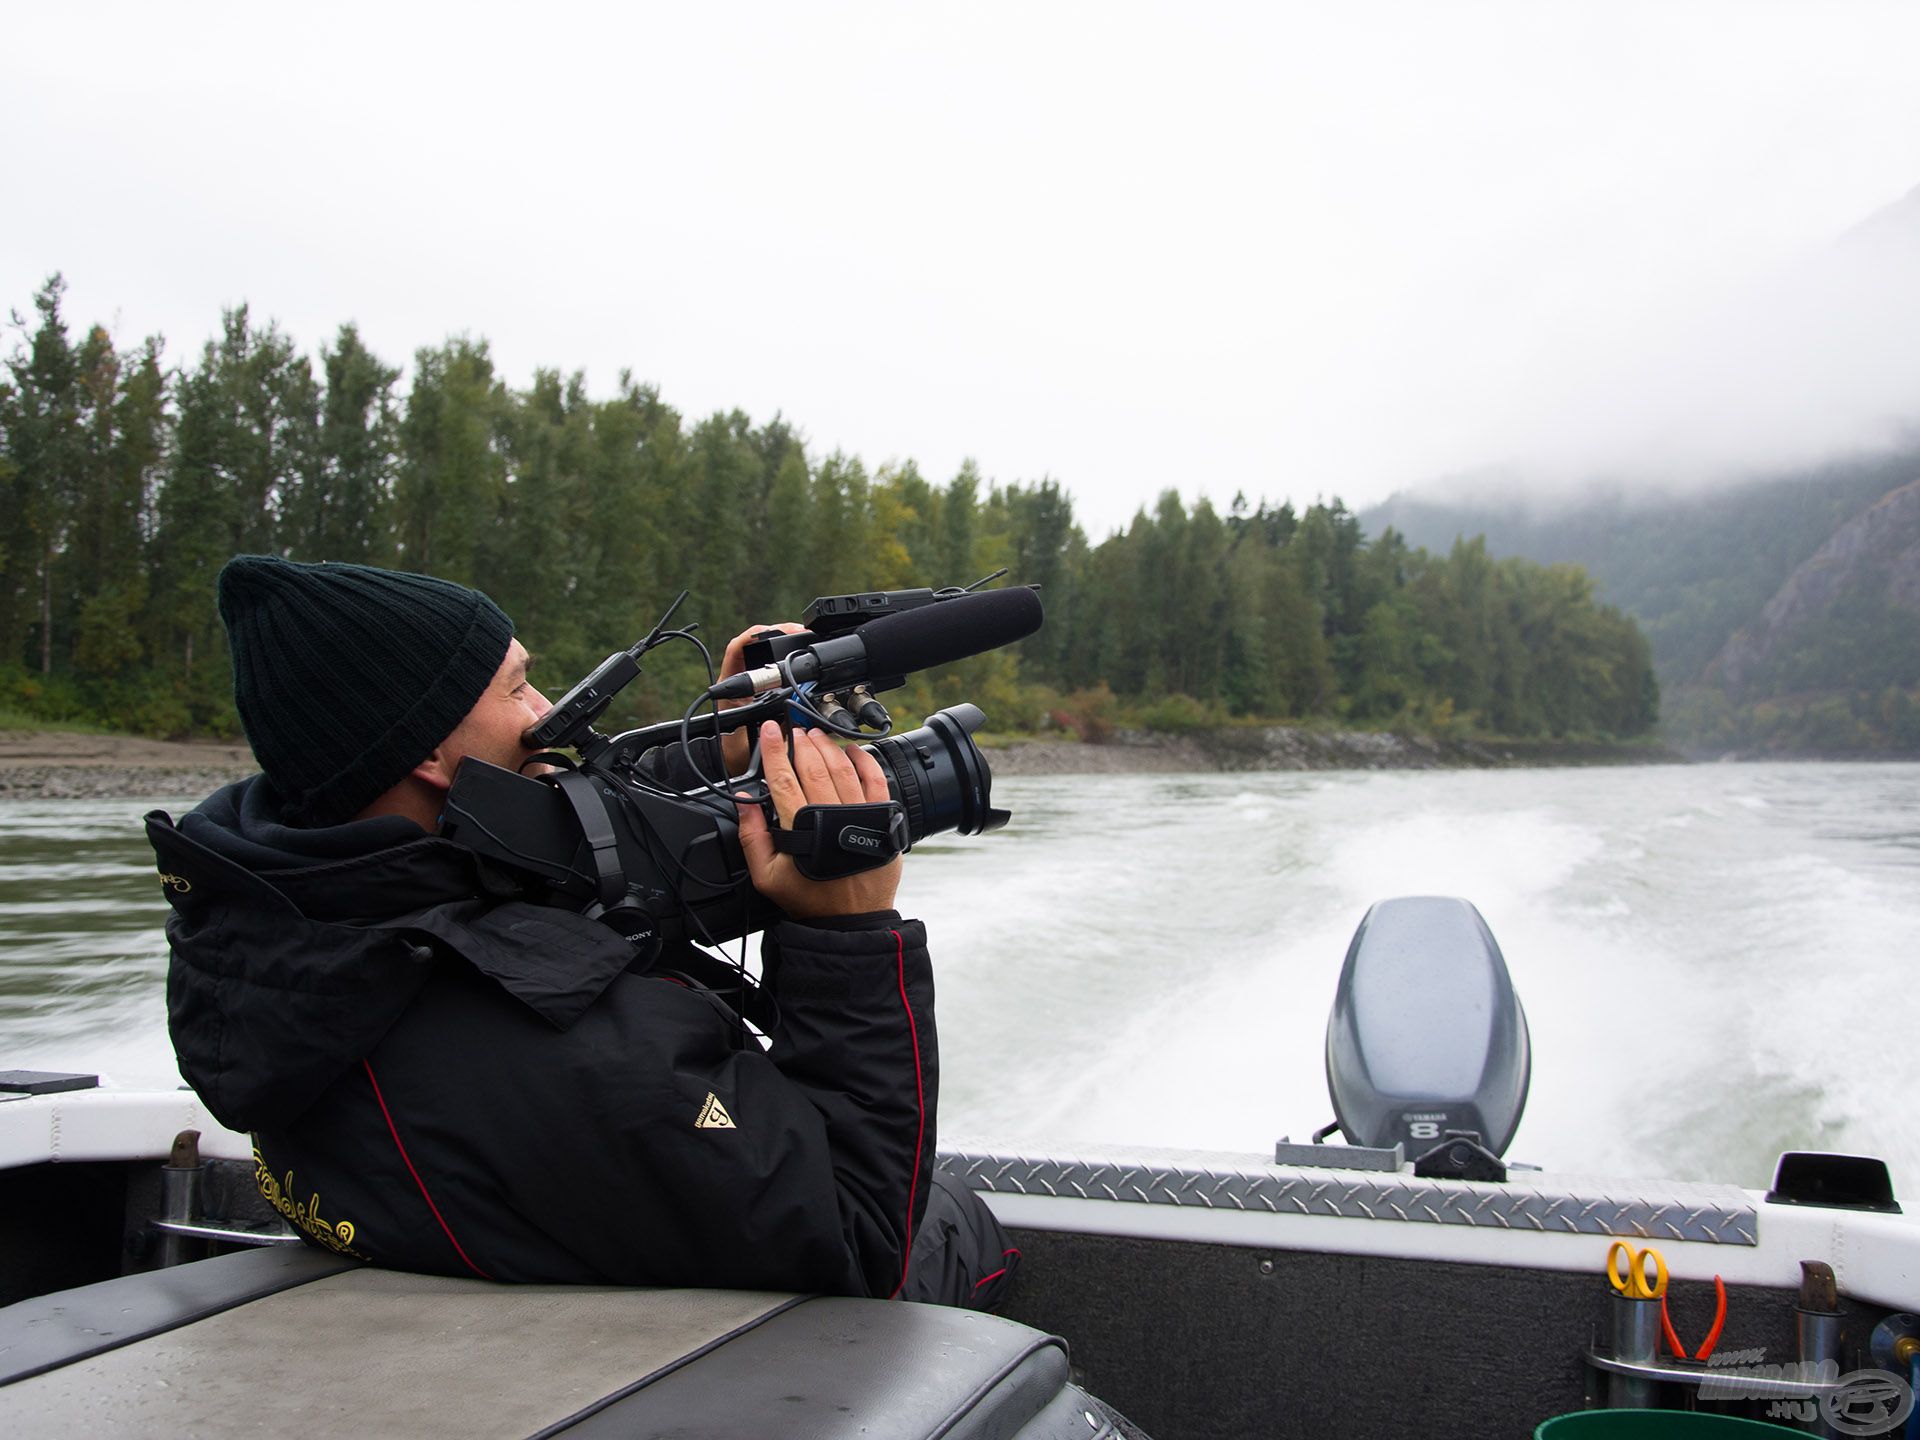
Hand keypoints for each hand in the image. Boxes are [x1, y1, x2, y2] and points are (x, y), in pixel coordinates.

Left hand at [717, 623, 805, 774]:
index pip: (737, 649)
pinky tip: (803, 656)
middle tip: (799, 631)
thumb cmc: (736, 751)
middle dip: (777, 632)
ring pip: (766, 652)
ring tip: (804, 637)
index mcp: (731, 687)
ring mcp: (751, 682)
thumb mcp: (752, 740)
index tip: (771, 631)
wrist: (734, 761)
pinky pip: (776, 666)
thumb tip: (790, 714)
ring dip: (784, 642)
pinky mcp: (763, 687)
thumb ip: (768, 728)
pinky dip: (789, 658)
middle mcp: (740, 680)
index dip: (753, 636)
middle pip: (755, 644)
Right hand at [736, 721, 902, 919]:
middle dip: (800, 743)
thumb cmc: (810, 899)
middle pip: (813, 767)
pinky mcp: (883, 819)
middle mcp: (832, 816)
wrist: (850, 920)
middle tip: (792, 729)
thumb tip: (744, 801)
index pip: (783, 778)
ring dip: (827, 746)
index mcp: (801, 828)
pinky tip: (852, 750)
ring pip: (842, 769)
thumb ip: (752, 836)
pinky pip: (876, 780)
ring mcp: (860, 816)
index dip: (774, 750)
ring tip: (815, 735)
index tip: (770, 730)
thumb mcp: (767, 876)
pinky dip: (864, 761)